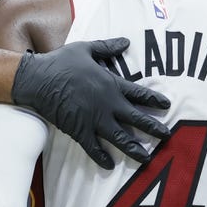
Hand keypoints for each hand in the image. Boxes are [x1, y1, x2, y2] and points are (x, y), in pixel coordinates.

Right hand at [11, 38, 170, 168]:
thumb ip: (107, 47)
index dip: (155, 100)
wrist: (38, 79)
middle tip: (168, 136)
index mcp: (111, 84)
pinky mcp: (79, 130)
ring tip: (147, 158)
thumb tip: (125, 41)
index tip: (167, 106)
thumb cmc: (61, 62)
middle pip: (137, 119)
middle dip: (154, 128)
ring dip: (135, 149)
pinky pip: (94, 148)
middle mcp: (107, 104)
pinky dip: (102, 157)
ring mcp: (94, 119)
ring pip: (121, 138)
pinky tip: (110, 165)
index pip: (140, 94)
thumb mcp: (86, 48)